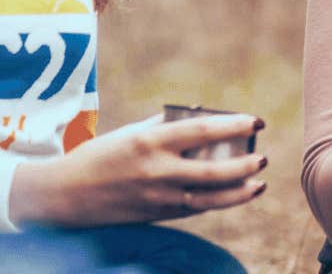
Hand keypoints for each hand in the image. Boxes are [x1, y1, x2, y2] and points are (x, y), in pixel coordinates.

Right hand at [9, 114, 266, 226]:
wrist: (68, 195)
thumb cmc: (101, 155)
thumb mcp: (131, 132)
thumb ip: (165, 125)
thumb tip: (199, 116)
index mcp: (150, 140)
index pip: (202, 131)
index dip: (234, 125)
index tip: (256, 120)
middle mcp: (157, 170)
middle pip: (213, 170)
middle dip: (244, 164)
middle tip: (263, 156)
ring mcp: (158, 196)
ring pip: (210, 198)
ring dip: (239, 191)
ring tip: (259, 183)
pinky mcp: (157, 215)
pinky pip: (195, 209)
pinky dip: (218, 202)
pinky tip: (236, 195)